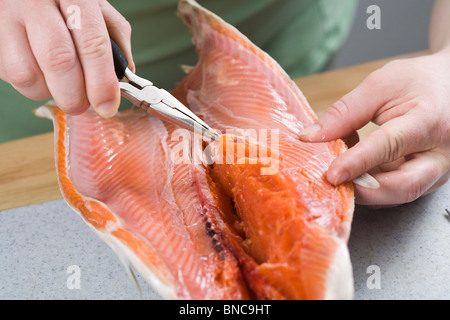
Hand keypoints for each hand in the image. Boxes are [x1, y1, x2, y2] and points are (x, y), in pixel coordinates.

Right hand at [0, 0, 133, 116]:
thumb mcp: (93, 6)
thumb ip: (113, 36)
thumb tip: (123, 76)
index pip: (92, 43)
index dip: (102, 81)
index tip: (107, 105)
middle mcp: (35, 1)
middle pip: (58, 60)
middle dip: (75, 96)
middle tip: (82, 106)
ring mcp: (5, 17)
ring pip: (28, 74)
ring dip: (48, 92)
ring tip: (57, 82)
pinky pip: (9, 75)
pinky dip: (29, 83)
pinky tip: (38, 69)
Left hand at [299, 51, 449, 207]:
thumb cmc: (419, 82)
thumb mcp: (380, 85)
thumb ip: (344, 112)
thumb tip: (310, 137)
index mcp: (428, 121)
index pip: (389, 146)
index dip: (357, 163)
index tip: (331, 174)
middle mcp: (440, 153)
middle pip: (403, 186)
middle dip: (363, 191)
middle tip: (332, 183)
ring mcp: (437, 171)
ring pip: (398, 194)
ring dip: (364, 189)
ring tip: (340, 168)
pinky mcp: (428, 180)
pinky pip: (396, 192)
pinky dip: (371, 185)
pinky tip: (356, 168)